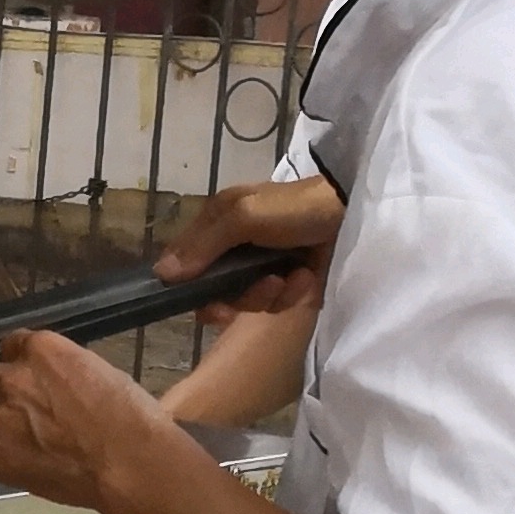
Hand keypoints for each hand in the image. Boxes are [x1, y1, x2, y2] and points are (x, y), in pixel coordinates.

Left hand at [0, 330, 187, 513]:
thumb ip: (64, 372)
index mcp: (42, 350)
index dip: (15, 360)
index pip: (12, 343)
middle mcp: (11, 377)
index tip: (23, 373)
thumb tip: (53, 381)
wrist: (127, 463)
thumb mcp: (100, 373)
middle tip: (6, 402)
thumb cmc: (130, 419)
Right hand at [156, 175, 340, 318]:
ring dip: (267, 296)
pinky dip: (289, 297)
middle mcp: (236, 249)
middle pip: (214, 291)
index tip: (205, 301)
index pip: (185, 264)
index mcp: (219, 226)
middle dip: (236, 298)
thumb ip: (204, 243)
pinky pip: (274, 305)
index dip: (189, 286)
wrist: (352, 213)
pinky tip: (305, 280)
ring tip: (291, 279)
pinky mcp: (288, 283)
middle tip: (261, 292)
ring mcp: (263, 267)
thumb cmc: (295, 208)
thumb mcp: (244, 215)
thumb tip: (162, 273)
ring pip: (244, 301)